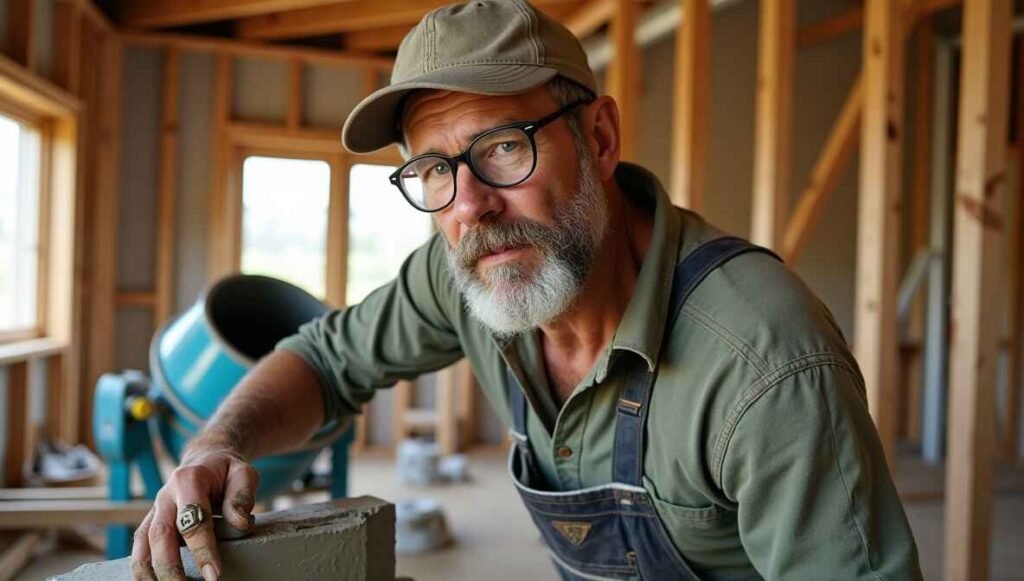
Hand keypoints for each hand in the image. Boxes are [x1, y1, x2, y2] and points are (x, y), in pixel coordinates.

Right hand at [131, 445, 258, 580]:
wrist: (207, 460)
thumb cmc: (227, 471)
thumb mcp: (243, 474)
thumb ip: (241, 496)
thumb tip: (240, 524)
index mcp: (189, 480)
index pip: (193, 519)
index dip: (203, 549)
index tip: (214, 575)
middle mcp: (165, 496)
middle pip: (160, 535)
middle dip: (171, 568)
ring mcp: (154, 510)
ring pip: (142, 544)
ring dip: (151, 573)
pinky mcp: (149, 523)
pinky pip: (139, 548)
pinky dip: (143, 569)